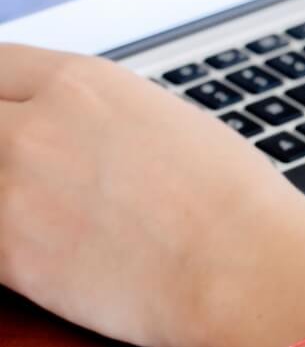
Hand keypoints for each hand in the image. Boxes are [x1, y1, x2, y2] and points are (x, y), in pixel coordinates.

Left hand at [0, 45, 304, 346]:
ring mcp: (15, 187)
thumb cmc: (229, 197)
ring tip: (45, 209)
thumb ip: (102, 114)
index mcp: (83, 82)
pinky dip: (7, 240)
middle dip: (0, 140)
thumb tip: (82, 126)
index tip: (6, 112)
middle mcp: (38, 125)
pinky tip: (46, 247)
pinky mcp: (7, 253)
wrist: (240, 263)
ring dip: (3, 188)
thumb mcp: (167, 121)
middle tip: (24, 165)